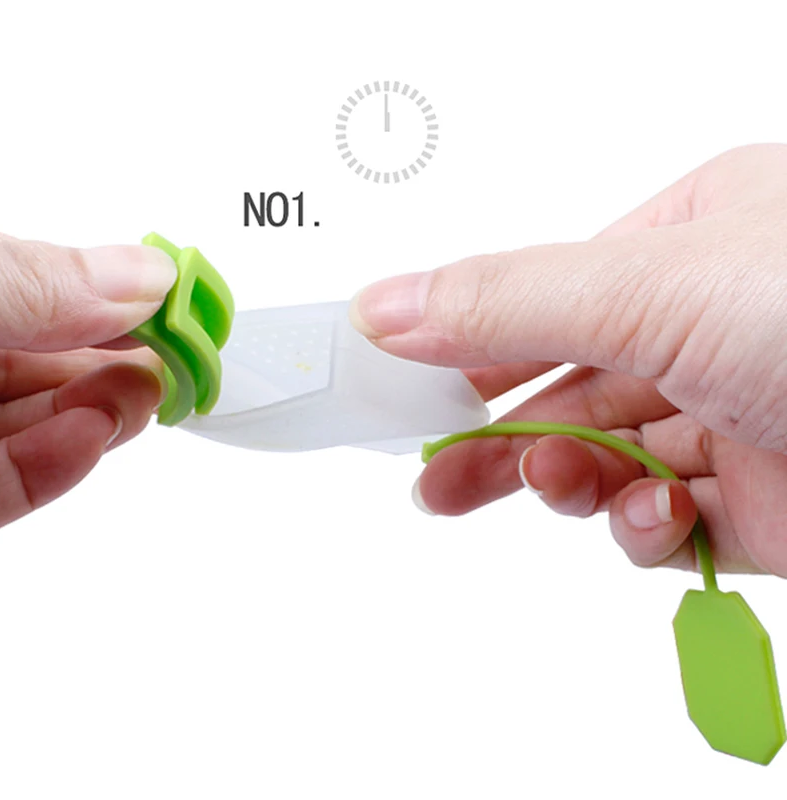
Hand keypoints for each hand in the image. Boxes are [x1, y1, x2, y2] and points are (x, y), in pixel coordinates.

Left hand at [0, 230, 175, 533]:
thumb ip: (36, 281)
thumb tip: (146, 276)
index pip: (35, 289)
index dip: (108, 294)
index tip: (176, 300)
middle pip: (37, 365)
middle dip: (110, 362)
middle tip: (174, 358)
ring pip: (25, 430)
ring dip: (92, 416)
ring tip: (141, 397)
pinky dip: (46, 471)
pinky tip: (89, 439)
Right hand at [349, 143, 786, 576]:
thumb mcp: (651, 290)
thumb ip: (504, 301)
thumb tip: (382, 306)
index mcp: (687, 244)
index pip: (540, 299)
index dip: (463, 345)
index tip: (398, 386)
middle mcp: (709, 329)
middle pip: (561, 388)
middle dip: (493, 438)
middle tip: (432, 478)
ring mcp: (732, 420)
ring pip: (605, 463)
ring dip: (567, 482)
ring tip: (552, 485)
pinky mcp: (759, 508)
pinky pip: (665, 524)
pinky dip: (644, 530)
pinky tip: (656, 517)